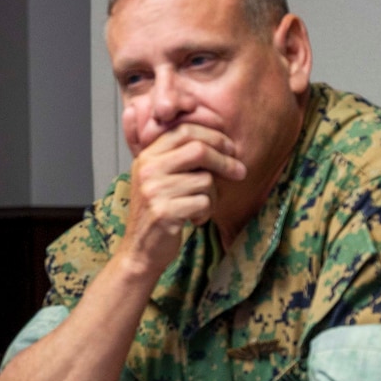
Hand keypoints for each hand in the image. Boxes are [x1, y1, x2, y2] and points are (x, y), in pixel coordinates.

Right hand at [118, 124, 244, 274]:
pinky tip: (194, 219)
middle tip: (240, 171)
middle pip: (198, 150)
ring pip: (205, 180)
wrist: (140, 250)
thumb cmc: (158, 211)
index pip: (184, 130)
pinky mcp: (164, 212)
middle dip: (224, 160)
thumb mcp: (160, 178)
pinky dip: (206, 212)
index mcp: (147, 156)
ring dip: (212, 196)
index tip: (230, 146)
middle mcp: (148, 169)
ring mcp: (154, 190)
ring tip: (200, 206)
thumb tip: (220, 138)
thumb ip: (178, 156)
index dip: (213, 135)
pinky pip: (203, 202)